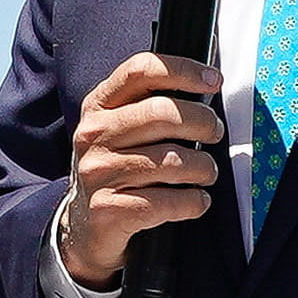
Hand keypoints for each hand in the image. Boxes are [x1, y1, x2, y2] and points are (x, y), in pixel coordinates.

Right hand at [60, 53, 225, 288]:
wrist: (83, 227)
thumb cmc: (115, 171)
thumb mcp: (118, 131)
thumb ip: (149, 106)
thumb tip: (206, 86)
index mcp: (98, 107)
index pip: (141, 71)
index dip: (183, 70)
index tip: (213, 80)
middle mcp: (93, 136)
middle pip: (163, 113)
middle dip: (203, 121)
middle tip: (214, 133)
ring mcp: (98, 173)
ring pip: (172, 160)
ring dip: (203, 168)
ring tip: (205, 173)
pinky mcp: (109, 210)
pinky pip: (170, 202)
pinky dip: (194, 202)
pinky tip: (195, 201)